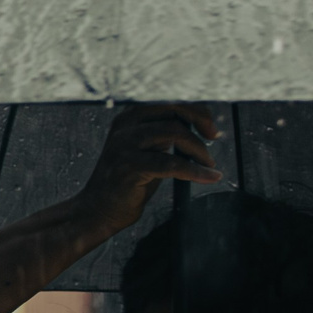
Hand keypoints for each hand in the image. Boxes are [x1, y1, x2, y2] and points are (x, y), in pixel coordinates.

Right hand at [73, 103, 222, 232]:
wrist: (98, 211)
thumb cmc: (126, 182)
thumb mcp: (145, 150)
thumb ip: (164, 134)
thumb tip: (198, 124)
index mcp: (128, 118)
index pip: (169, 101)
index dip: (195, 110)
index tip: (210, 127)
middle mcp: (124, 127)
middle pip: (173, 112)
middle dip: (200, 122)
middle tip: (214, 138)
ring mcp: (124, 145)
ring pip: (175, 134)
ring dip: (199, 150)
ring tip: (208, 164)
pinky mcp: (129, 166)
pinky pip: (172, 163)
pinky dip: (195, 170)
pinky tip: (208, 176)